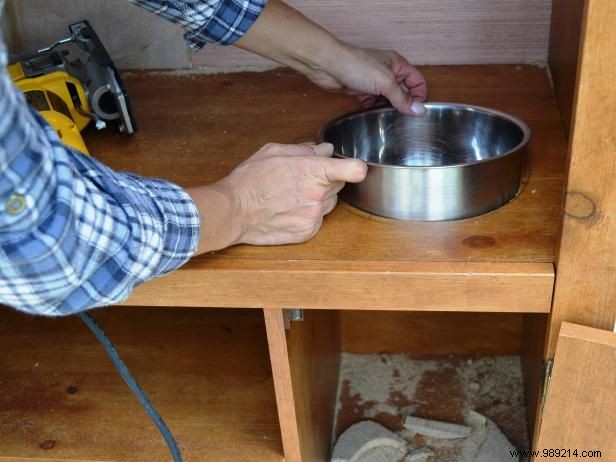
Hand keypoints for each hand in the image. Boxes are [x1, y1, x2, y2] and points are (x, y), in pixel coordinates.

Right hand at [187, 143, 366, 252]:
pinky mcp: (308, 232)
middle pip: (339, 185)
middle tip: (303, 179)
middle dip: (327, 180)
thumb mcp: (275, 151)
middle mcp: (319, 195)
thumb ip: (305, 149)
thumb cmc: (251, 179)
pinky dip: (308, 214)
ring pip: (329, 203)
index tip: (350, 167)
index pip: (355, 170)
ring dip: (318, 197)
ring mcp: (314, 216)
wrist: (234, 212)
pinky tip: (288, 210)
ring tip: (292, 195)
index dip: (355, 168)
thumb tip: (325, 150)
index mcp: (314, 171)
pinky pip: (318, 219)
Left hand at [305, 45, 427, 115]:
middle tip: (404, 120)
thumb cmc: (357, 65)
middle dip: (404, 104)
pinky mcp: (361, 90)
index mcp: (397, 65)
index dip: (420, 95)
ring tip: (390, 121)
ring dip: (388, 109)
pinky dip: (374, 109)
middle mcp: (387, 72)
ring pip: (387, 99)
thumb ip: (402, 98)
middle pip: (403, 91)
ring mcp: (374, 82)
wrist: (328, 66)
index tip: (417, 111)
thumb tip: (419, 110)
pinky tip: (375, 118)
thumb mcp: (386, 82)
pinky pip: (373, 103)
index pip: (417, 81)